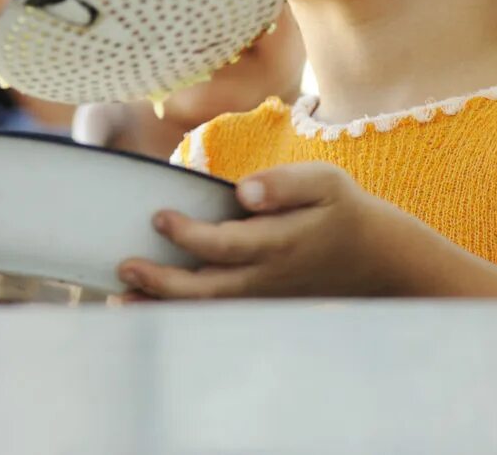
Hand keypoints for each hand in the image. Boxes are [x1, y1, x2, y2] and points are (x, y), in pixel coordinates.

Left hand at [117, 163, 434, 299]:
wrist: (376, 261)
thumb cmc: (343, 211)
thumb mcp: (325, 182)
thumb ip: (284, 183)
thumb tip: (244, 191)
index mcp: (279, 243)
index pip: (227, 244)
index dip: (190, 235)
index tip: (158, 217)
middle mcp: (266, 278)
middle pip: (209, 289)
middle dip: (163, 282)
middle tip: (124, 267)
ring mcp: (262, 298)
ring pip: (207, 310)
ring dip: (162, 306)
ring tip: (119, 300)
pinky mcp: (259, 306)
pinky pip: (215, 315)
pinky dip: (179, 314)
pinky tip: (146, 308)